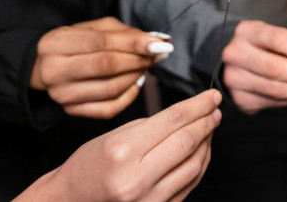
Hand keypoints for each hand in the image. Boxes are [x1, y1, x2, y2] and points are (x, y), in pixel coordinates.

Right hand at [16, 90, 221, 201]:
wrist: (71, 201)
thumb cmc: (89, 166)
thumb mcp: (115, 136)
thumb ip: (153, 126)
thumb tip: (191, 114)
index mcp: (123, 152)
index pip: (173, 121)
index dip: (199, 105)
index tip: (213, 96)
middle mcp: (136, 178)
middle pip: (187, 142)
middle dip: (206, 122)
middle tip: (215, 109)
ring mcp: (148, 199)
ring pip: (195, 165)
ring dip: (207, 143)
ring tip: (209, 128)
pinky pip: (190, 184)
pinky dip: (200, 164)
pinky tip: (201, 150)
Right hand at [30, 17, 172, 118]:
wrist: (48, 67)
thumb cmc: (78, 44)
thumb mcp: (95, 29)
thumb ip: (125, 32)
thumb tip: (159, 40)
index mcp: (56, 43)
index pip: (101, 42)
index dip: (134, 43)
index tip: (161, 43)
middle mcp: (54, 71)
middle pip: (106, 66)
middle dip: (139, 60)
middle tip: (159, 54)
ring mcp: (62, 94)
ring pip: (111, 88)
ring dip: (137, 76)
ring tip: (147, 65)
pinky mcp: (71, 110)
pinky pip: (109, 108)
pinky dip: (130, 96)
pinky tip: (137, 82)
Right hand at [222, 21, 286, 113]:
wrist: (239, 64)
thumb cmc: (267, 48)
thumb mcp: (281, 39)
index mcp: (247, 31)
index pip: (278, 39)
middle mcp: (235, 53)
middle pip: (275, 68)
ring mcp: (234, 78)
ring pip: (275, 89)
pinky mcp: (239, 99)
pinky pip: (272, 103)